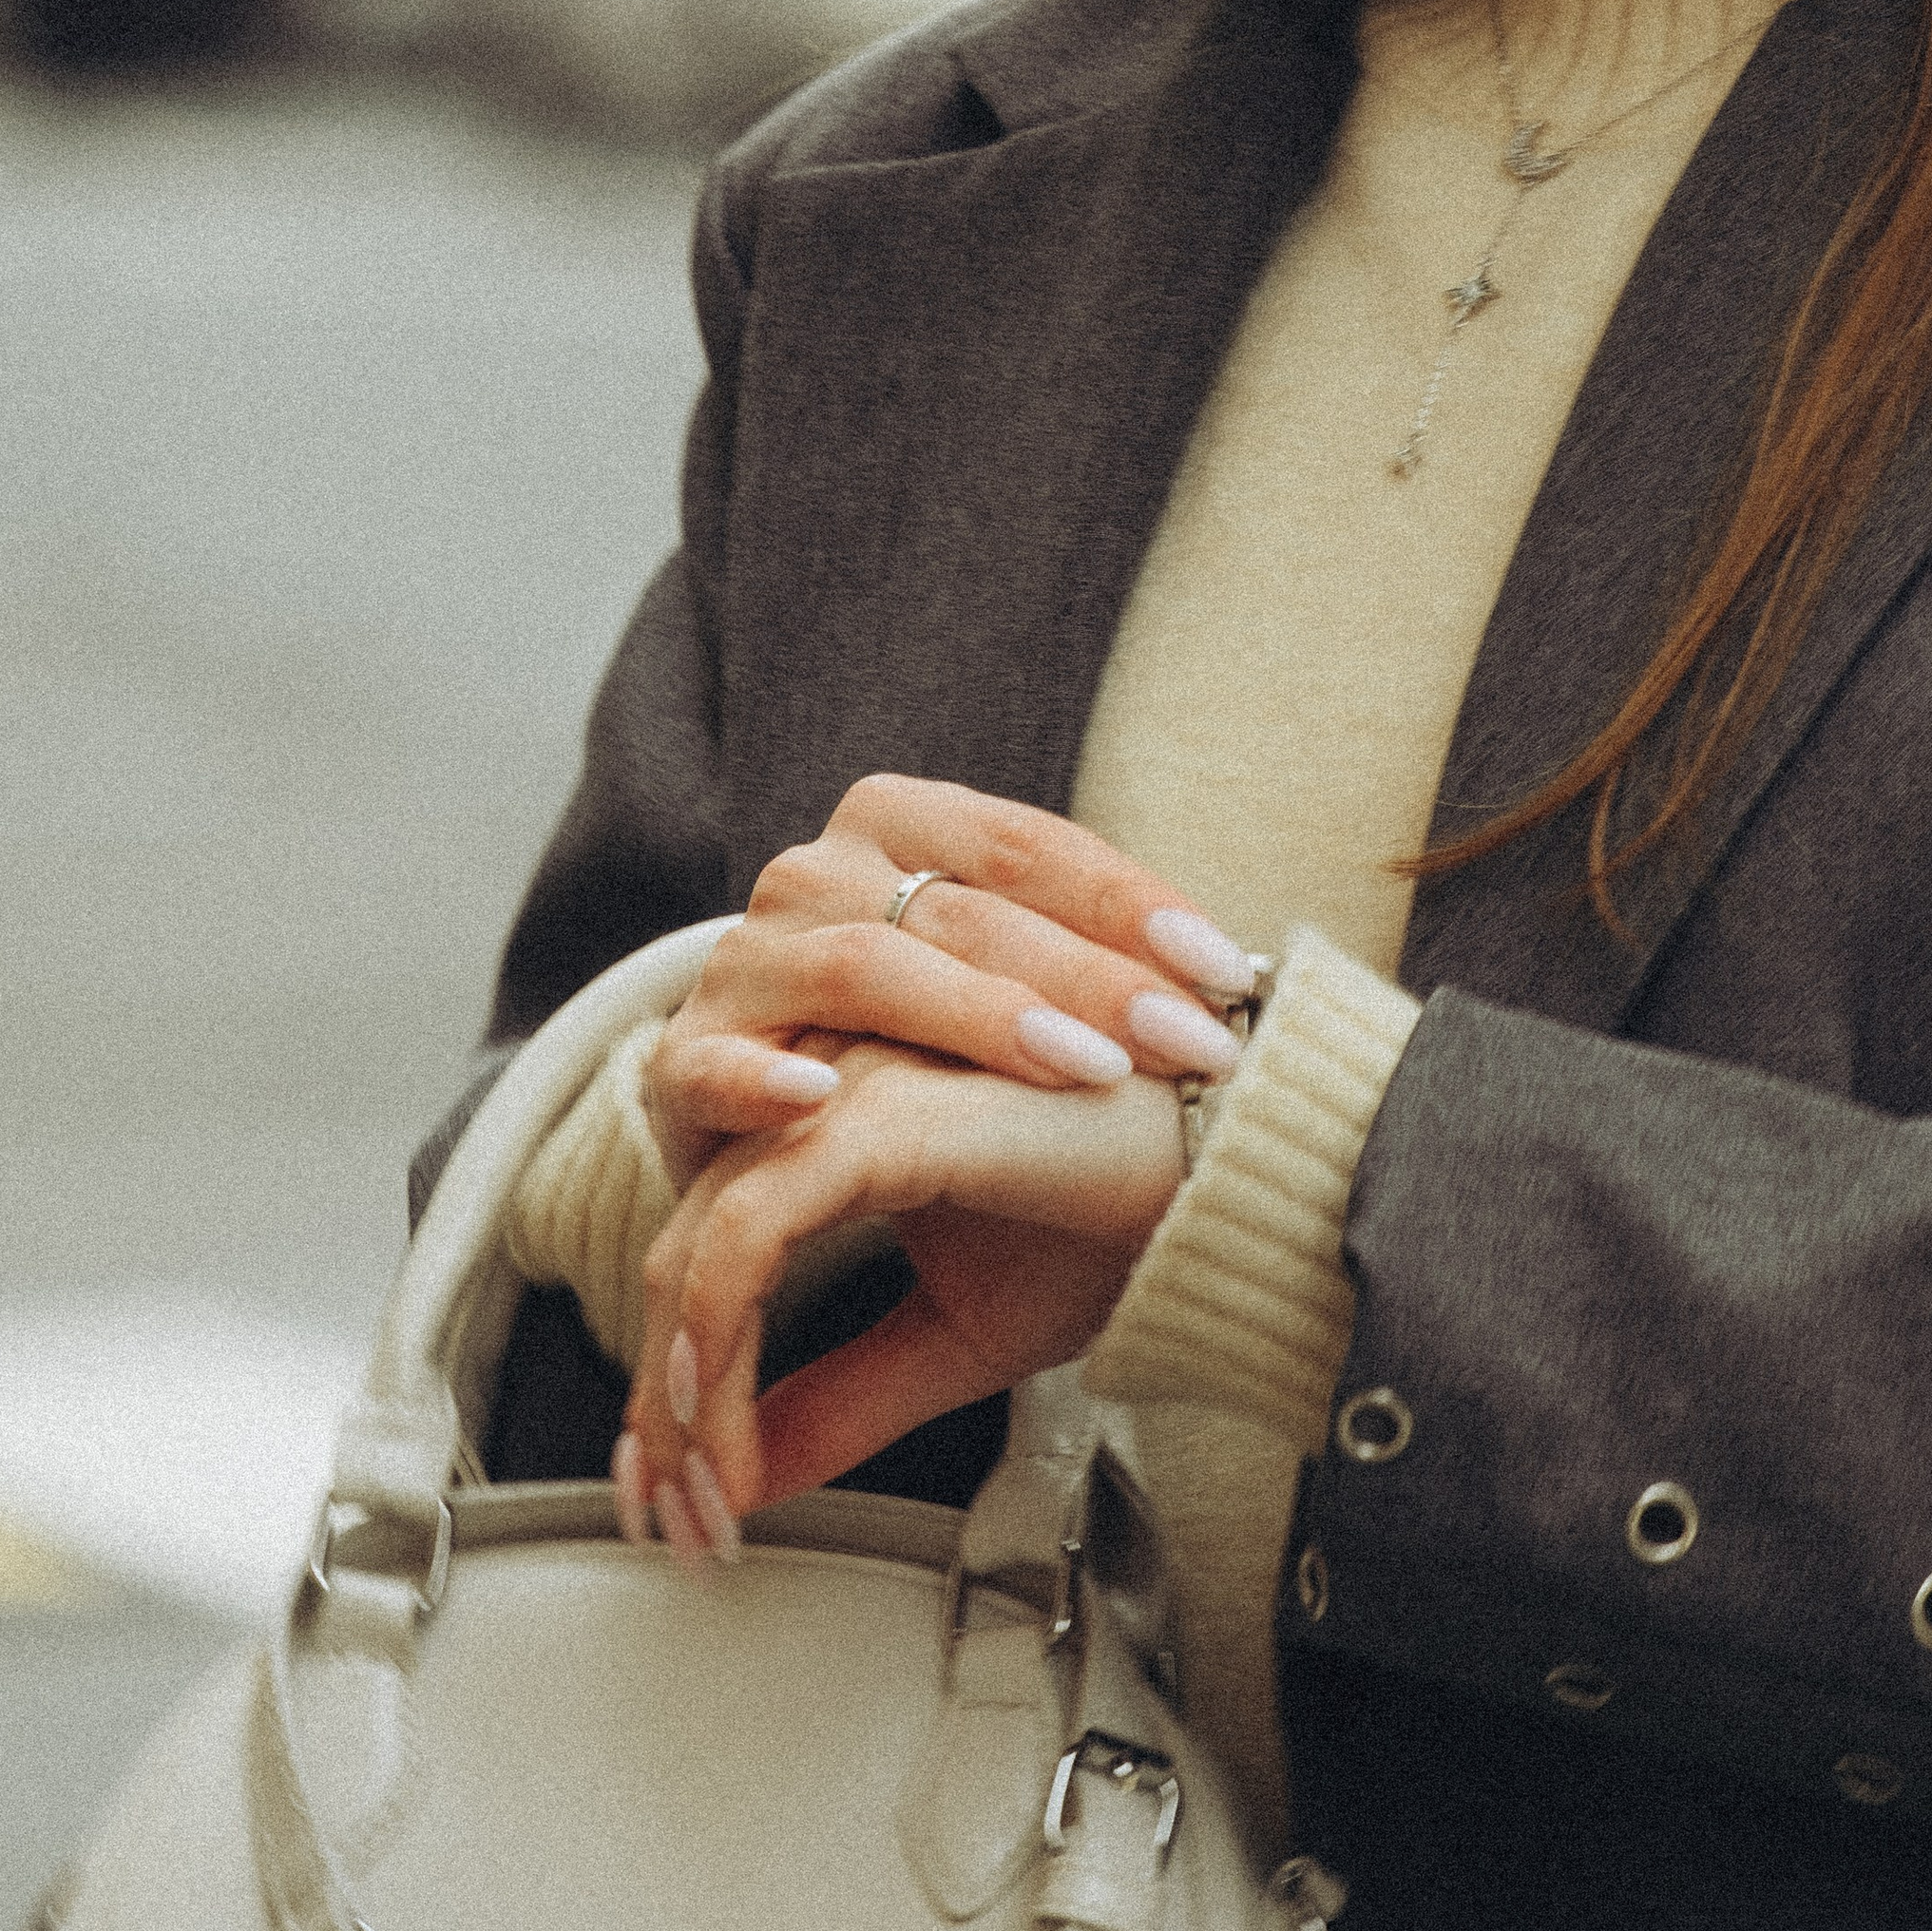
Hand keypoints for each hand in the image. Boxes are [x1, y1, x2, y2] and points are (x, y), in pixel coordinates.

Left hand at [614, 1033, 1186, 1555]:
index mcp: (839, 1120)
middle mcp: (828, 1083)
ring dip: (684, 1395)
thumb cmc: (1119, 1219)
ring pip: (699, 1244)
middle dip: (666, 1408)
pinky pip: (753, 1229)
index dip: (678, 1386)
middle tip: (680, 1523)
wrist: (1234, 1180)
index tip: (680, 1500)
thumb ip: (845, 1395)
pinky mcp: (883, 1110)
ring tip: (706, 1503)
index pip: (710, 1249)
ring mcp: (850, 1088)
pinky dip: (722, 1342)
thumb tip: (740, 1485)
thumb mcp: (958, 1335)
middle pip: (683, 1252)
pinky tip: (736, 1444)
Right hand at [642, 774, 1256, 1191]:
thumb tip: (1250, 983)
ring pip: (867, 967)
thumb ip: (1092, 959)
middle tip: (1193, 1044)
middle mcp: (815, 872)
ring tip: (1080, 1072)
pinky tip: (819, 1103)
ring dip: (978, 1019)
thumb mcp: (1005, 979)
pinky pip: (716, 1064)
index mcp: (897, 823)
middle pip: (967, 910)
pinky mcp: (681, 1063)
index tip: (1233, 973)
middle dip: (1094, 979)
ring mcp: (746, 961)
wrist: (761, 1107)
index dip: (1132, 903)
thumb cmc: (918, 1040)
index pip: (1027, 845)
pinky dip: (762, 1079)